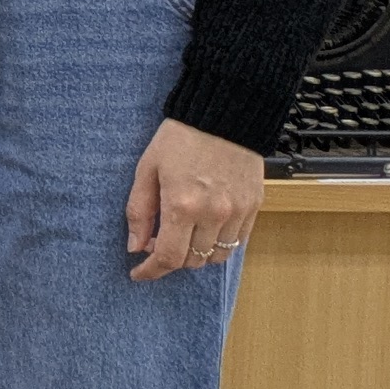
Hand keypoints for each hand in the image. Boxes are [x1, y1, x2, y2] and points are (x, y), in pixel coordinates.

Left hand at [126, 118, 262, 281]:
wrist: (225, 115)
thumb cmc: (181, 138)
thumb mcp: (147, 170)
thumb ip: (139, 211)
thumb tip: (135, 246)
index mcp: (182, 205)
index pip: (168, 257)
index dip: (151, 271)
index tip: (139, 273)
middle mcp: (214, 214)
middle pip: (193, 261)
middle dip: (171, 260)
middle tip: (156, 243)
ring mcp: (238, 212)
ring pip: (217, 256)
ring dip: (196, 255)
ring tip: (182, 235)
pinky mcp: (254, 206)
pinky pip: (238, 242)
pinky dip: (219, 244)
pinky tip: (204, 229)